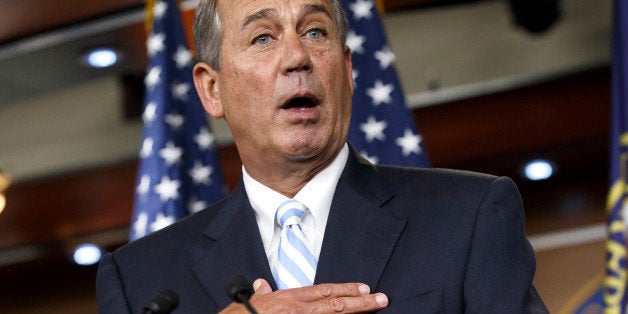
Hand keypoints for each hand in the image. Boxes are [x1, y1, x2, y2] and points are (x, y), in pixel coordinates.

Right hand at [219, 278, 388, 312]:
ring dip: (355, 312)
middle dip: (360, 301)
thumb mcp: (251, 301)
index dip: (345, 290)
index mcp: (288, 299)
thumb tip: (263, 285)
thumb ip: (262, 293)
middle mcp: (296, 309)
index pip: (323, 291)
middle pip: (335, 303)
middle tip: (381, 298)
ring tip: (375, 307)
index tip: (363, 289)